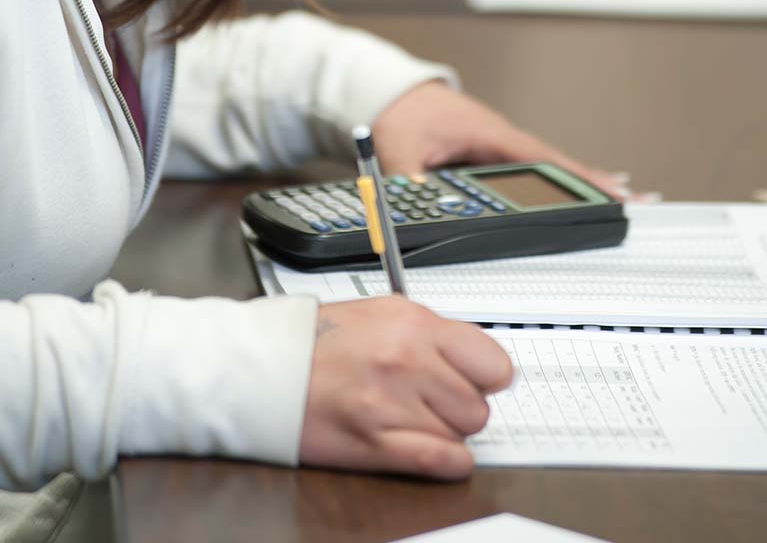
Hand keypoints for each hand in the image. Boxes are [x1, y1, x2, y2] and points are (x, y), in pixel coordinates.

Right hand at [299, 296, 511, 478]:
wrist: (266, 368)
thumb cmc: (319, 341)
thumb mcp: (381, 313)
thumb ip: (430, 333)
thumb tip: (475, 358)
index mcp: (411, 322)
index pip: (492, 361)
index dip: (487, 376)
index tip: (479, 380)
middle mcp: (406, 359)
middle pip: (478, 404)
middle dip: (462, 405)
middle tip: (437, 400)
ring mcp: (391, 403)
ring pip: (461, 434)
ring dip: (446, 431)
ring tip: (415, 416)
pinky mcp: (375, 444)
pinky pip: (441, 461)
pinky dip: (447, 462)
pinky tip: (433, 449)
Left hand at [372, 81, 629, 199]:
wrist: (390, 90)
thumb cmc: (401, 111)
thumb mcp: (400, 149)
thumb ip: (410, 182)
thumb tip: (418, 207)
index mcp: (489, 134)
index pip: (543, 158)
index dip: (578, 177)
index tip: (612, 190)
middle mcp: (501, 138)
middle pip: (556, 165)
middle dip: (595, 182)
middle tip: (637, 201)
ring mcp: (497, 145)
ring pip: (546, 167)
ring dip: (582, 181)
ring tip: (623, 199)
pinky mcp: (489, 152)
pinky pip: (528, 169)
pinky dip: (556, 178)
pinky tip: (579, 189)